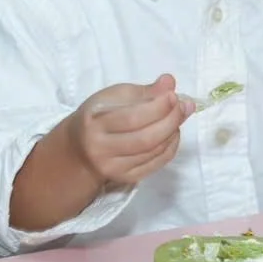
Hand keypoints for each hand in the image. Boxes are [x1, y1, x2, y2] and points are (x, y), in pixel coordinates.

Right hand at [66, 74, 194, 185]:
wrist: (79, 150)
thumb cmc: (98, 117)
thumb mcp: (113, 97)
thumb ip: (143, 91)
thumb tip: (170, 82)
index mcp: (95, 123)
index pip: (132, 118)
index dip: (158, 107)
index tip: (174, 95)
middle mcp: (101, 149)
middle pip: (145, 138)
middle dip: (171, 121)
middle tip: (184, 106)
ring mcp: (113, 167)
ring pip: (152, 152)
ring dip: (173, 133)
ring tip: (179, 117)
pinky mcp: (125, 179)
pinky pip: (155, 164)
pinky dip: (170, 148)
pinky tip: (173, 134)